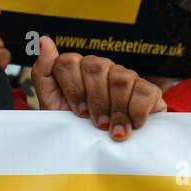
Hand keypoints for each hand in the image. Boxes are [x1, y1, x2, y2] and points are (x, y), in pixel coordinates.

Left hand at [32, 36, 164, 139]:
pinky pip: (144, 90)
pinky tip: (133, 124)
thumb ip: (43, 74)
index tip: (77, 113)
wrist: (104, 150)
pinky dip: (137, 110)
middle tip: (97, 123)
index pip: (67, 62)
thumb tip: (44, 40)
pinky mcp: (147, 89)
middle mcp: (99, 68)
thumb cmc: (75, 127)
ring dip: (116, 109)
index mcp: (75, 69)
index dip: (73, 89)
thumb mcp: (52, 106)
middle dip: (95, 100)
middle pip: (95, 67)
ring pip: (120, 77)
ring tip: (114, 130)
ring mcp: (124, 76)